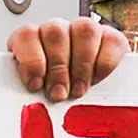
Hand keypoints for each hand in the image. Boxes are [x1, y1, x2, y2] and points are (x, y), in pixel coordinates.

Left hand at [8, 18, 129, 102]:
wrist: (86, 104)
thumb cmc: (53, 98)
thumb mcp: (36, 98)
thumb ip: (30, 96)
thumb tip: (29, 108)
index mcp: (31, 42)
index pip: (26, 35)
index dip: (31, 59)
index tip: (35, 85)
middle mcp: (56, 31)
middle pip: (55, 32)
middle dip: (57, 68)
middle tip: (58, 94)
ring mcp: (83, 31)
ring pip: (84, 30)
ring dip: (81, 65)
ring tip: (78, 90)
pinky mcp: (110, 38)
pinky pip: (111, 40)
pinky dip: (104, 63)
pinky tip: (96, 80)